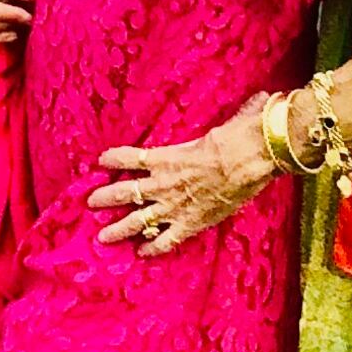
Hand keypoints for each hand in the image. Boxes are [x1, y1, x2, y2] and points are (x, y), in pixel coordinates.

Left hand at [89, 105, 273, 258]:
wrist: (250, 160)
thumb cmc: (239, 136)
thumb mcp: (230, 121)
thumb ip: (237, 114)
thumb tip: (260, 99)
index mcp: (166, 157)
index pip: (130, 157)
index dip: (114, 158)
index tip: (101, 160)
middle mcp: (163, 182)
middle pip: (124, 192)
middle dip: (105, 197)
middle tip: (90, 202)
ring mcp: (173, 206)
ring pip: (137, 221)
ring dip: (118, 229)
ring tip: (102, 236)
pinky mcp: (190, 224)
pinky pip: (165, 240)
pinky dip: (152, 247)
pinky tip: (143, 252)